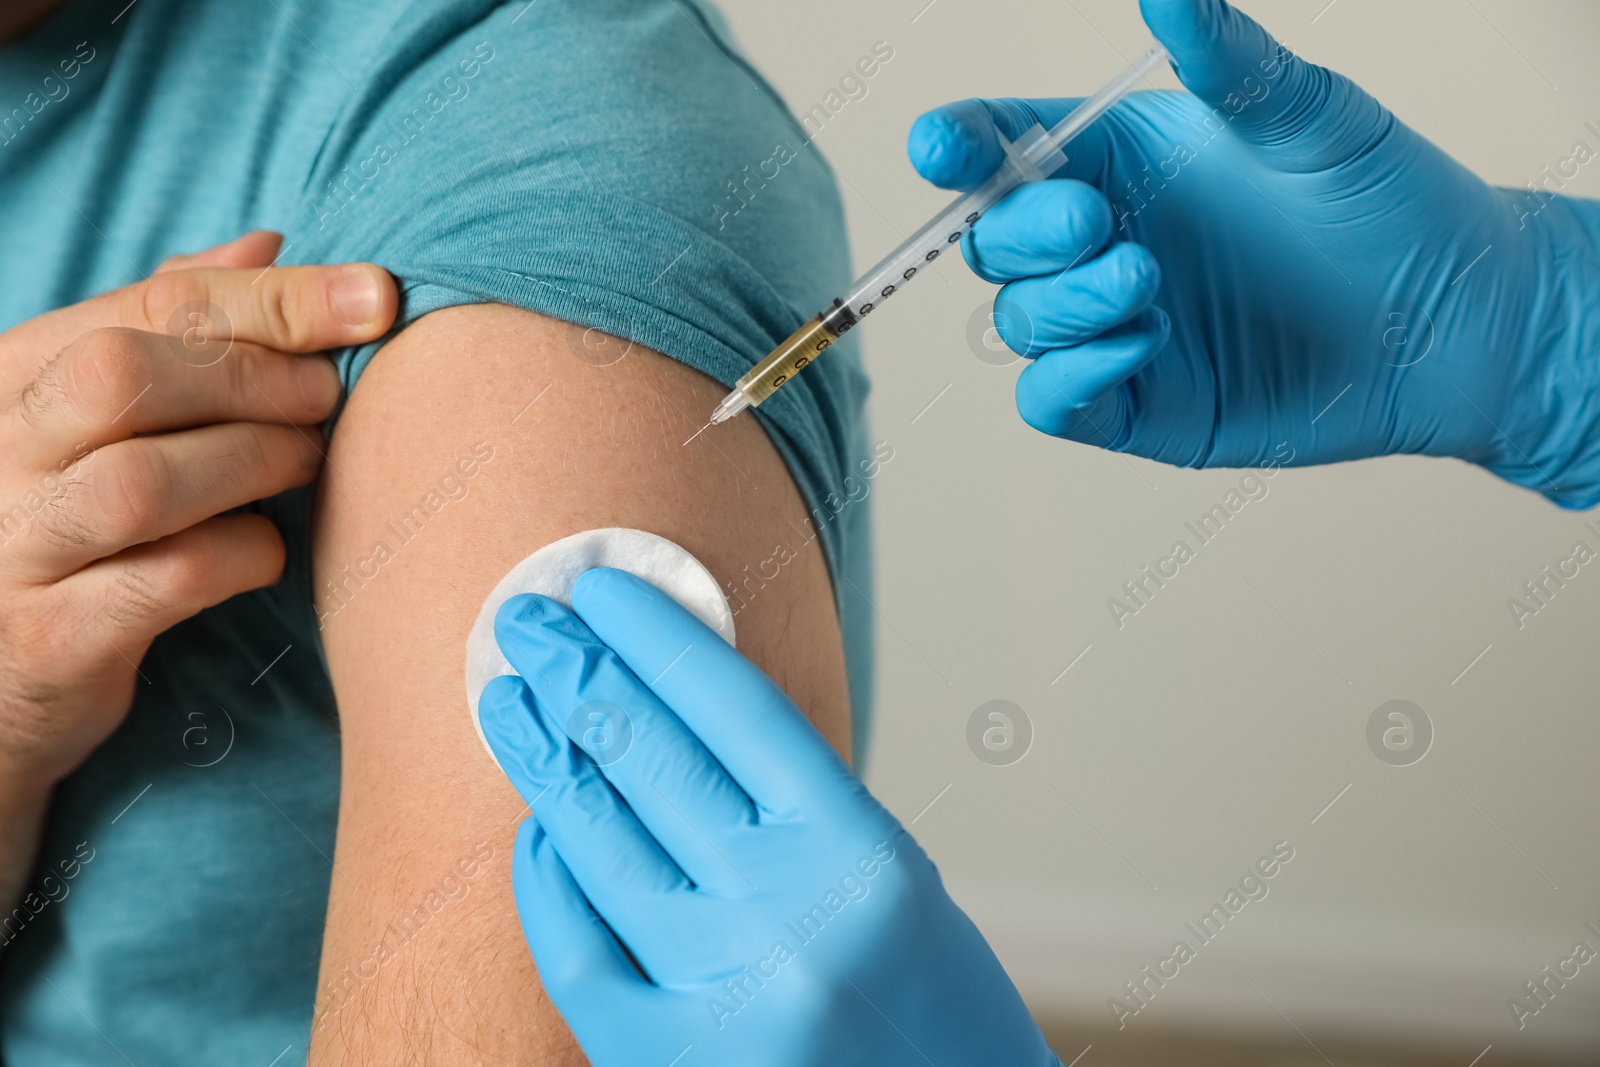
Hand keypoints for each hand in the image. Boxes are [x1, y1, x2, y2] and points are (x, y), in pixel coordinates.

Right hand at [0, 231, 396, 791]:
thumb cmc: (70, 522)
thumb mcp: (93, 413)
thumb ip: (173, 328)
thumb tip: (268, 243)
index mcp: (18, 371)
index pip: (153, 303)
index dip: (278, 298)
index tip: (378, 295)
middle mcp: (0, 449)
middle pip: (125, 375)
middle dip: (257, 377)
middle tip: (329, 398)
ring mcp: (16, 546)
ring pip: (140, 481)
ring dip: (253, 462)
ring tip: (305, 465)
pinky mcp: (52, 638)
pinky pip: (165, 581)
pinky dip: (242, 555)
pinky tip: (267, 551)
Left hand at [479, 568, 1059, 1066]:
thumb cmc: (939, 1013)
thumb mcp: (894, 883)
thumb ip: (795, 807)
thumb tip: (672, 716)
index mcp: (860, 851)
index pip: (732, 706)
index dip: (656, 635)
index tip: (603, 587)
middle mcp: (789, 913)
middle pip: (652, 758)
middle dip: (578, 672)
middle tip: (527, 620)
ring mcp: (722, 992)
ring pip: (601, 842)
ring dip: (545, 757)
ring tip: (509, 701)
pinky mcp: (668, 1063)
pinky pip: (579, 952)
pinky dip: (550, 883)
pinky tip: (539, 832)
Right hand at [909, 0, 1599, 506]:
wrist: (1452, 316)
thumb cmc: (1384, 198)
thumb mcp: (1308, 114)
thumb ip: (1224, 60)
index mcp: (1119, 161)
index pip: (1001, 151)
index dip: (957, 149)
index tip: (943, 147)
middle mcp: (1100, 243)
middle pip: (992, 243)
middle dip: (1023, 233)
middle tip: (1096, 221)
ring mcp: (1111, 328)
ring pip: (1018, 323)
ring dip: (1063, 303)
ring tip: (1147, 279)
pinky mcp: (1136, 406)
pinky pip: (1053, 401)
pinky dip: (1072, 374)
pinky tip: (1143, 339)